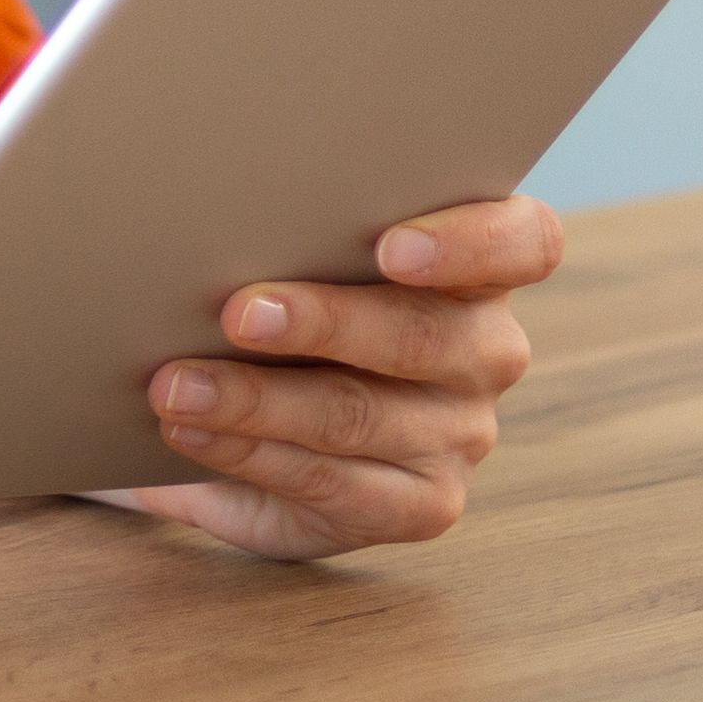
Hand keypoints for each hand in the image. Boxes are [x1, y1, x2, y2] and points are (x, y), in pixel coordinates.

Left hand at [102, 196, 562, 557]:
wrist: (281, 431)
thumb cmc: (297, 310)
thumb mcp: (307, 260)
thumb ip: (297, 231)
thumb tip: (201, 196)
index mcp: (485, 268)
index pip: (524, 243)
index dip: (468, 242)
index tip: (390, 246)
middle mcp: (489, 351)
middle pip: (424, 333)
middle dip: (323, 322)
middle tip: (239, 313)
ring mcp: (464, 434)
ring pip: (363, 414)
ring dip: (258, 401)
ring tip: (178, 385)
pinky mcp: (425, 505)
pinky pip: (336, 484)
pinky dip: (253, 455)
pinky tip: (194, 433)